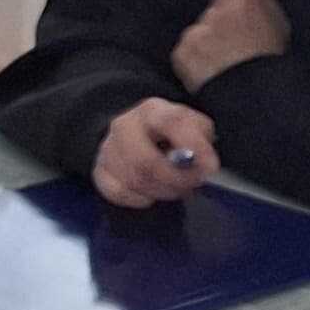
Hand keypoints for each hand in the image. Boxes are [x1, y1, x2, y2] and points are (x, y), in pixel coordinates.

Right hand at [94, 97, 220, 209]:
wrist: (134, 133)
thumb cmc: (168, 132)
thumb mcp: (192, 123)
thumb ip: (201, 138)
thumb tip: (203, 163)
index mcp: (152, 110)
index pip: (170, 123)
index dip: (193, 146)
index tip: (210, 166)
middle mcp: (124, 127)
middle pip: (146, 161)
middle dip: (176, 180)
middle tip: (193, 184)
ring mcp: (108, 150)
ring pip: (135, 181)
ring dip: (163, 191)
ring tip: (177, 187)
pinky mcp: (100, 172)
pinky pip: (119, 194)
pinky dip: (141, 199)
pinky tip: (152, 192)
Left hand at [172, 0, 288, 91]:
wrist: (256, 96)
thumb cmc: (272, 64)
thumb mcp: (279, 26)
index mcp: (243, 3)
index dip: (234, 20)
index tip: (240, 35)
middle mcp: (217, 13)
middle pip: (211, 15)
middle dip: (218, 30)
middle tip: (231, 52)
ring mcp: (198, 33)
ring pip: (197, 33)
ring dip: (204, 45)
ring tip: (221, 65)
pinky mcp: (184, 53)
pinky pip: (184, 52)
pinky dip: (193, 61)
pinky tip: (210, 73)